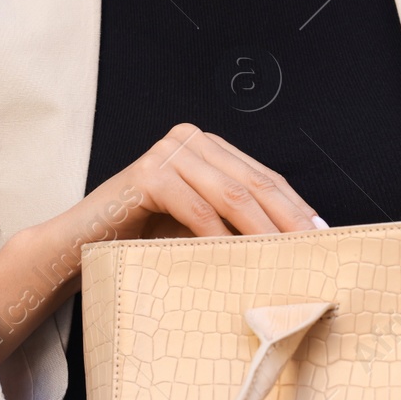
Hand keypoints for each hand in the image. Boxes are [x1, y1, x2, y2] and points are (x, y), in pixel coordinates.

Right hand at [0, 124, 319, 362]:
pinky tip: (236, 260)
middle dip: (289, 219)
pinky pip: (197, 208)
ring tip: (284, 259)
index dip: (297, 207)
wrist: (77, 246)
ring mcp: (169, 151)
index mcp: (210, 147)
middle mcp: (192, 139)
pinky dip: (220, 236)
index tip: (324, 236)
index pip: (265, 178)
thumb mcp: (199, 226)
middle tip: (313, 250)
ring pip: (232, 194)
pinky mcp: (148, 172)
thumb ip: (236, 222)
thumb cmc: (142, 239)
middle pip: (255, 182)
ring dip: (262, 230)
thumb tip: (295, 244)